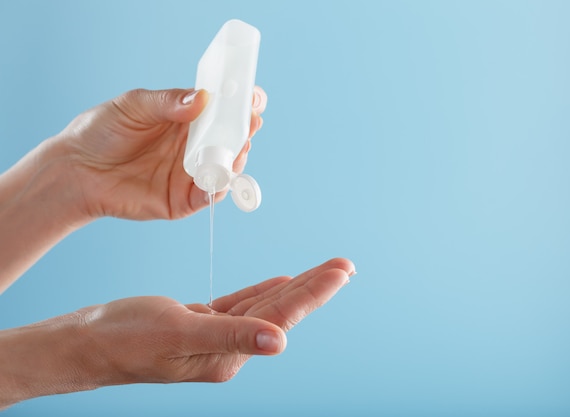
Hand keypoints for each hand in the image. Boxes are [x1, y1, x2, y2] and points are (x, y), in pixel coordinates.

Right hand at [0, 258, 354, 406]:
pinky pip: (240, 304)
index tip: (342, 271)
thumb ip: (230, 336)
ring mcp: (214, 336)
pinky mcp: (199, 323)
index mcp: (227, 355)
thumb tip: (279, 342)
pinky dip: (262, 291)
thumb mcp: (179, 332)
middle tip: (345, 265)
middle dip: (314, 286)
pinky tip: (281, 282)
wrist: (84, 343)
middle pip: (280, 310)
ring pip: (263, 304)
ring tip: (324, 271)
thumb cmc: (124, 339)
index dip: (314, 293)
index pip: (282, 318)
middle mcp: (227, 349)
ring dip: (294, 286)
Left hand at [53, 86, 266, 219]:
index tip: (253, 97)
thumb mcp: (135, 105)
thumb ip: (168, 102)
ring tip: (239, 147)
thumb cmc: (101, 131)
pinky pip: (207, 196)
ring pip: (226, 169)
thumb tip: (203, 99)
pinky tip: (219, 176)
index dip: (240, 106)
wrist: (75, 169)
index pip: (222, 112)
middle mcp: (193, 148)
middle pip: (230, 141)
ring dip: (237, 159)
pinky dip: (218, 188)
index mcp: (187, 121)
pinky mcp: (181, 200)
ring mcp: (189, 175)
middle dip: (245, 131)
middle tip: (251, 122)